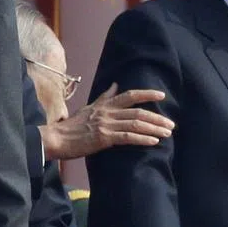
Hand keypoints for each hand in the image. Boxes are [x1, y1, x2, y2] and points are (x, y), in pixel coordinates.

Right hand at [39, 84, 174, 159]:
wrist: (56, 138)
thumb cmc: (72, 126)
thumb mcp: (89, 108)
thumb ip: (104, 97)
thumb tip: (115, 85)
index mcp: (105, 105)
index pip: (130, 95)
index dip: (147, 94)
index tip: (162, 96)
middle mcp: (107, 112)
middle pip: (138, 111)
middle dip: (157, 118)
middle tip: (171, 124)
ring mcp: (106, 125)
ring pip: (136, 123)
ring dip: (154, 128)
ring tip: (167, 133)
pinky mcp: (103, 138)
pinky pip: (128, 137)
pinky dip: (142, 138)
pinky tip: (153, 141)